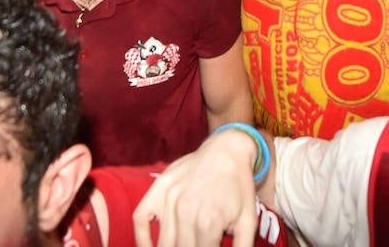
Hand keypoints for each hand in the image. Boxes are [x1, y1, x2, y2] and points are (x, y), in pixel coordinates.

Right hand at [132, 131, 260, 246]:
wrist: (228, 151)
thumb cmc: (239, 188)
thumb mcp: (248, 221)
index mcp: (208, 223)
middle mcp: (185, 212)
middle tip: (198, 244)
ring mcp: (169, 199)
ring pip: (162, 243)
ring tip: (182, 244)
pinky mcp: (158, 189)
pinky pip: (140, 219)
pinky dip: (142, 238)